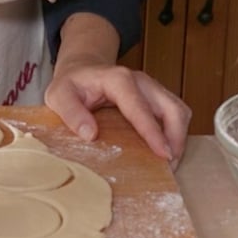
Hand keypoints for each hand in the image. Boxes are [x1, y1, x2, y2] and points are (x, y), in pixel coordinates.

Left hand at [45, 13, 191, 168]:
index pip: (141, 107)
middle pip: (172, 107)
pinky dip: (174, 134)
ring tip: (169, 164)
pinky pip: (173, 115)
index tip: (163, 153)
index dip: (153, 132)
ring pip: (178, 111)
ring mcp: (151, 89)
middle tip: (169, 166)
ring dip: (178, 138)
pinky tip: (164, 152)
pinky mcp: (155, 98)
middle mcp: (141, 82)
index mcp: (118, 80)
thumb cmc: (70, 84)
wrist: (81, 71)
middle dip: (176, 138)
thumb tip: (90, 135)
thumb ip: (71, 113)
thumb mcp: (58, 96)